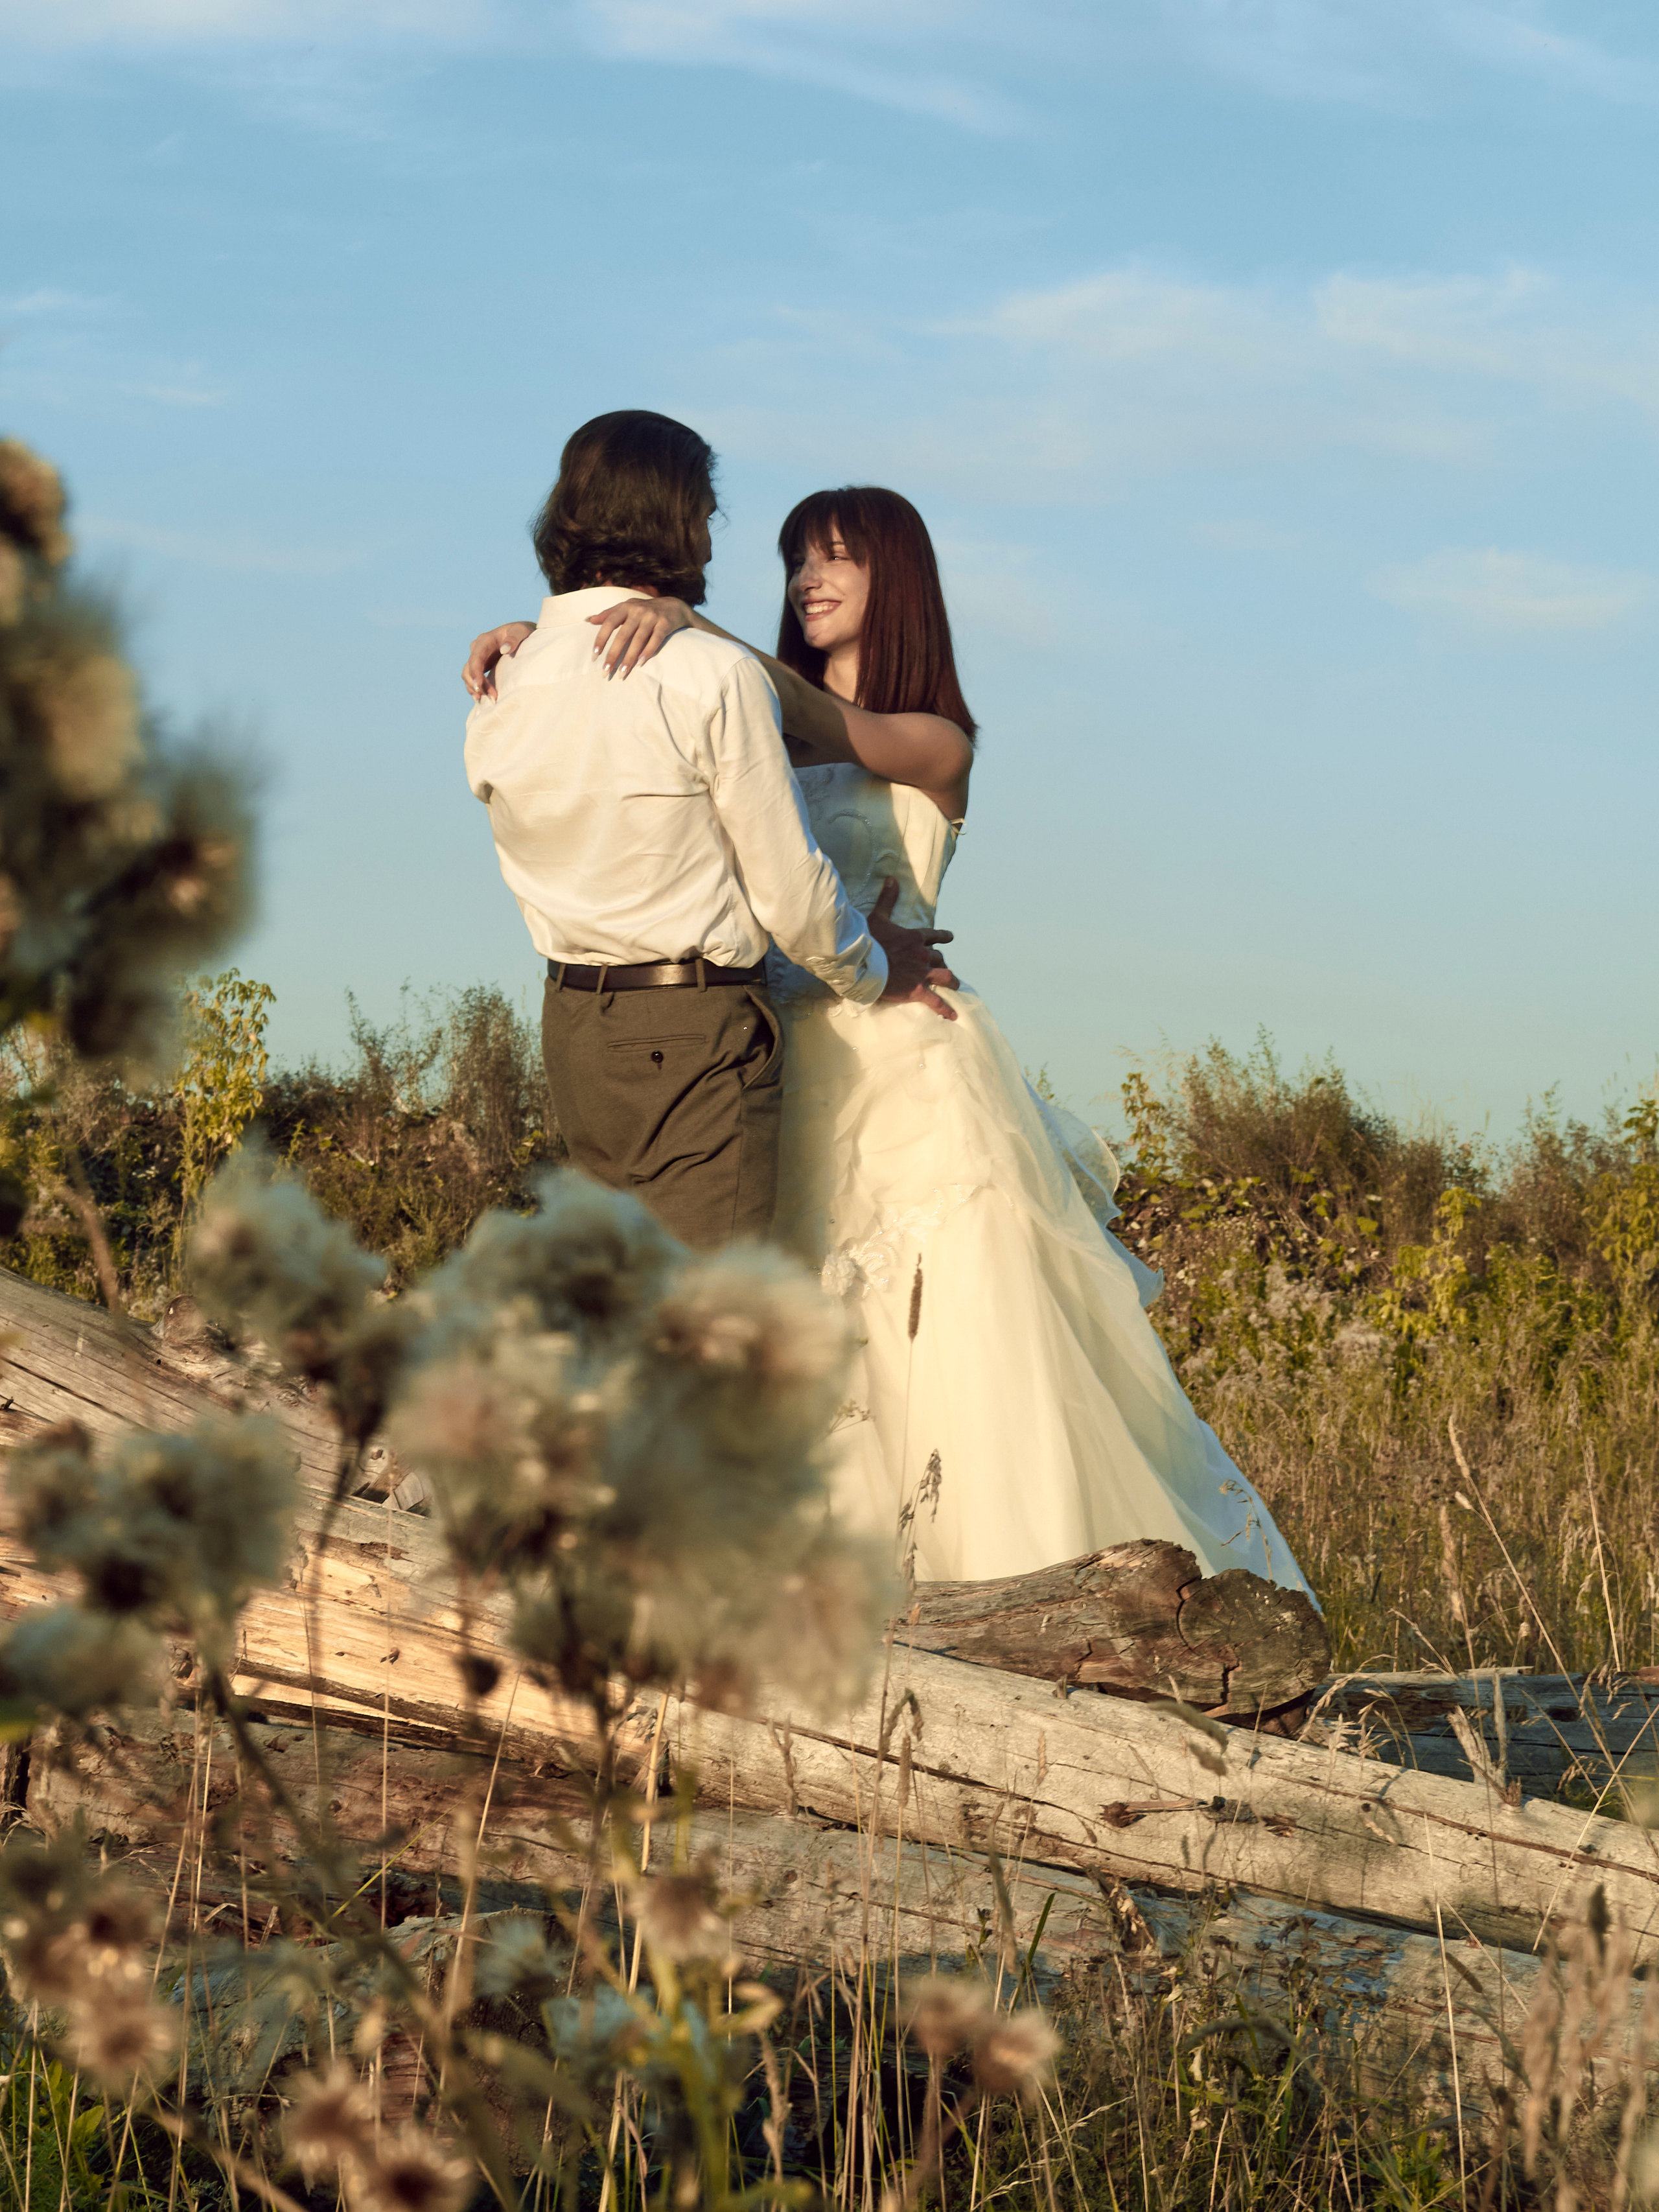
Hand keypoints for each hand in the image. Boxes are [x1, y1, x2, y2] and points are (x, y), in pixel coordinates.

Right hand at [464, 622, 534, 700]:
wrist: (521, 634)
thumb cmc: (521, 632)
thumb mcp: (520, 631)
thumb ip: (514, 638)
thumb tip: (504, 650)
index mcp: (485, 640)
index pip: (475, 658)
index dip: (475, 673)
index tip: (479, 686)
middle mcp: (478, 648)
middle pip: (469, 669)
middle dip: (478, 685)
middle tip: (493, 698)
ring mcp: (478, 657)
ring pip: (468, 675)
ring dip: (476, 689)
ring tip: (490, 700)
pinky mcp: (481, 665)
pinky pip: (473, 678)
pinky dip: (476, 688)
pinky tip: (481, 699)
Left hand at [587, 596, 693, 676]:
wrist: (673, 606)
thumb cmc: (644, 609)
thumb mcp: (626, 607)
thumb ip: (608, 614)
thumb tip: (588, 620)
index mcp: (625, 607)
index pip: (609, 623)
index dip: (601, 639)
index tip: (595, 655)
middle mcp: (638, 611)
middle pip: (623, 635)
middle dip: (613, 655)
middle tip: (606, 671)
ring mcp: (652, 617)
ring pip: (638, 640)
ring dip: (629, 658)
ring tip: (622, 673)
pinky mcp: (665, 624)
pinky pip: (655, 640)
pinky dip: (648, 652)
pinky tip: (641, 664)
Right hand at [867, 878, 958, 1021]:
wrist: (863, 964)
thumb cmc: (869, 940)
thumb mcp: (878, 916)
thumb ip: (887, 899)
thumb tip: (892, 878)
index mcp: (915, 938)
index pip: (936, 935)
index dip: (943, 937)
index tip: (950, 938)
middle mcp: (923, 955)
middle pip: (940, 958)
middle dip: (942, 962)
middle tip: (942, 966)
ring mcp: (922, 973)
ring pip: (945, 976)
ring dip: (951, 981)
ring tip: (955, 985)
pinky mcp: (917, 990)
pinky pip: (936, 1001)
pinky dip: (945, 1009)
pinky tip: (954, 1016)